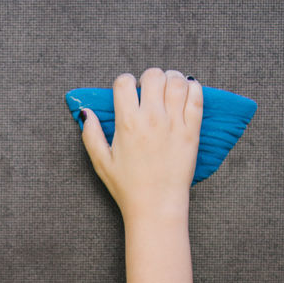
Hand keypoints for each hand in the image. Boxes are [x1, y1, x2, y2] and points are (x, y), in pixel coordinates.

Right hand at [80, 69, 202, 220]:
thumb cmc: (128, 188)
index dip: (124, 83)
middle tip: (150, 91)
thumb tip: (86, 113)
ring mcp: (174, 123)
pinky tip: (186, 93)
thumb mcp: (101, 162)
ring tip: (169, 89)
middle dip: (149, 78)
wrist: (156, 207)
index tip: (128, 93)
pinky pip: (197, 97)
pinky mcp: (191, 131)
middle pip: (153, 75)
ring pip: (176, 81)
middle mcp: (151, 118)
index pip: (124, 82)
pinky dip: (193, 88)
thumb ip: (91, 135)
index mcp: (127, 123)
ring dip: (172, 79)